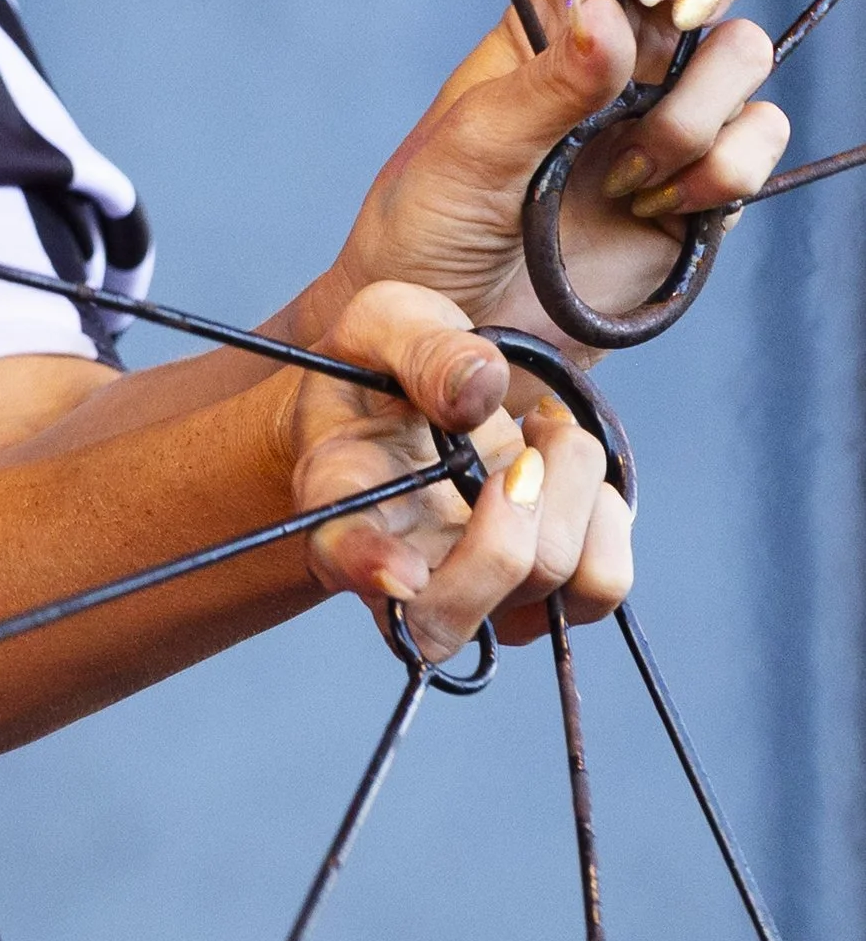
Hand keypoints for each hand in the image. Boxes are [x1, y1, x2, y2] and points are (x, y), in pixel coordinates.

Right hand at [287, 283, 633, 658]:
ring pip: (543, 591)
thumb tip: (480, 391)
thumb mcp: (389, 321)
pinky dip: (605, 517)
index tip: (405, 570)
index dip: (367, 569)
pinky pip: (599, 584)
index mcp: (340, 493)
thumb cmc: (386, 362)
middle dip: (509, 541)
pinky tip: (565, 464)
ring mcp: (474, 591)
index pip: (336, 551)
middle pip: (445, 619)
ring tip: (545, 432)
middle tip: (526, 454)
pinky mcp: (540, 591)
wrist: (421, 395)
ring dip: (573, 501)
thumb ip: (425, 350)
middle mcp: (400, 564)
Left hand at [311, 0, 786, 351]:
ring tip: (621, 177)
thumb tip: (607, 13)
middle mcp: (623, 52)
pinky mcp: (703, 184)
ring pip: (745, 56)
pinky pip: (760, 142)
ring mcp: (668, 113)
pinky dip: (724, 173)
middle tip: (679, 24)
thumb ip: (546, 85)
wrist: (452, 334)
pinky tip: (656, 209)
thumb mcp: (470, 148)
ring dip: (692, 114)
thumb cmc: (428, 225)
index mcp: (556, 14)